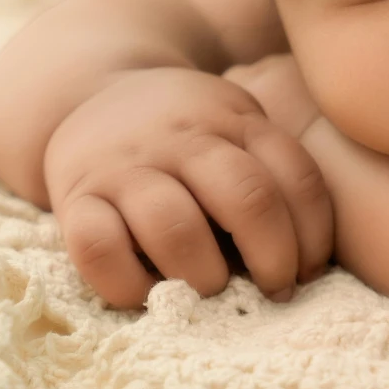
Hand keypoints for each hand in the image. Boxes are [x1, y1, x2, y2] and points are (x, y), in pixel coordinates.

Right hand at [41, 66, 331, 307]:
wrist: (90, 93)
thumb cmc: (185, 135)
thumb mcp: (236, 125)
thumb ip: (272, 171)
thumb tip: (304, 266)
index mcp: (235, 121)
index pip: (296, 177)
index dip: (313, 235)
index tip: (308, 272)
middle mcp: (183, 139)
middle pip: (247, 197)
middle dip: (273, 258)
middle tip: (273, 290)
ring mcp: (126, 166)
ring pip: (174, 226)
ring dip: (204, 274)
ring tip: (210, 290)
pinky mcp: (75, 198)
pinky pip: (99, 248)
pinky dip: (129, 285)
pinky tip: (148, 294)